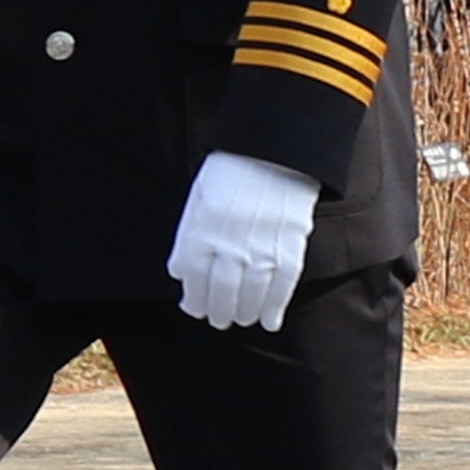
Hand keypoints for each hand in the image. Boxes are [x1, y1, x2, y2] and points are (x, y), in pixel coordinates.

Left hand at [166, 152, 319, 331]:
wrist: (275, 149)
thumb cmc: (233, 170)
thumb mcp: (199, 197)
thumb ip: (186, 237)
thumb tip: (178, 273)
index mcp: (203, 229)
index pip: (193, 278)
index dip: (194, 299)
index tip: (195, 308)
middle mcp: (231, 243)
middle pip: (221, 293)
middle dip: (218, 312)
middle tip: (219, 320)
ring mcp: (262, 246)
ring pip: (251, 295)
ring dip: (245, 313)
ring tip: (241, 319)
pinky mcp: (290, 244)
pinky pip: (282, 285)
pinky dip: (275, 307)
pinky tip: (269, 321)